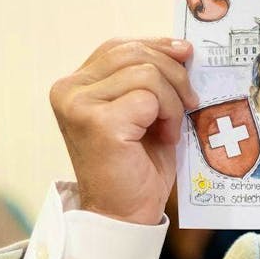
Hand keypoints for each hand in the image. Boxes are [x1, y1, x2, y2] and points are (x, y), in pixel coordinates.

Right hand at [50, 38, 198, 224]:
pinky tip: (166, 138)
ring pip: (146, 73)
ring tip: (171, 127)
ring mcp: (79, 105)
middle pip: (134, 52)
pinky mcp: (98, 122)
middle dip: (174, 73)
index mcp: (75, 84)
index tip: (185, 55)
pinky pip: (150, 97)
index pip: (119, 46)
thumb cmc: (138, 163)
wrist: (125, 212)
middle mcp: (69, 90)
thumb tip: (181, 48)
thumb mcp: (144, 110)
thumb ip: (150, 77)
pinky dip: (170, 116)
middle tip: (190, 100)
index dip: (156, 45)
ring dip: (173, 101)